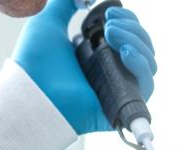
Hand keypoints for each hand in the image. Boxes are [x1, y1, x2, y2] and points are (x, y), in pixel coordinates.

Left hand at [13, 0, 156, 134]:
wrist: (33, 91)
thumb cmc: (37, 64)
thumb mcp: (49, 21)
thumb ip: (65, 2)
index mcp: (100, 56)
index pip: (131, 38)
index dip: (128, 22)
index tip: (111, 12)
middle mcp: (113, 73)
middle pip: (144, 49)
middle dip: (132, 29)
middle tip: (110, 24)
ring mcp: (119, 90)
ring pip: (148, 65)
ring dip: (137, 42)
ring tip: (112, 34)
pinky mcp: (122, 106)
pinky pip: (146, 86)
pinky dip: (141, 65)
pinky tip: (126, 53)